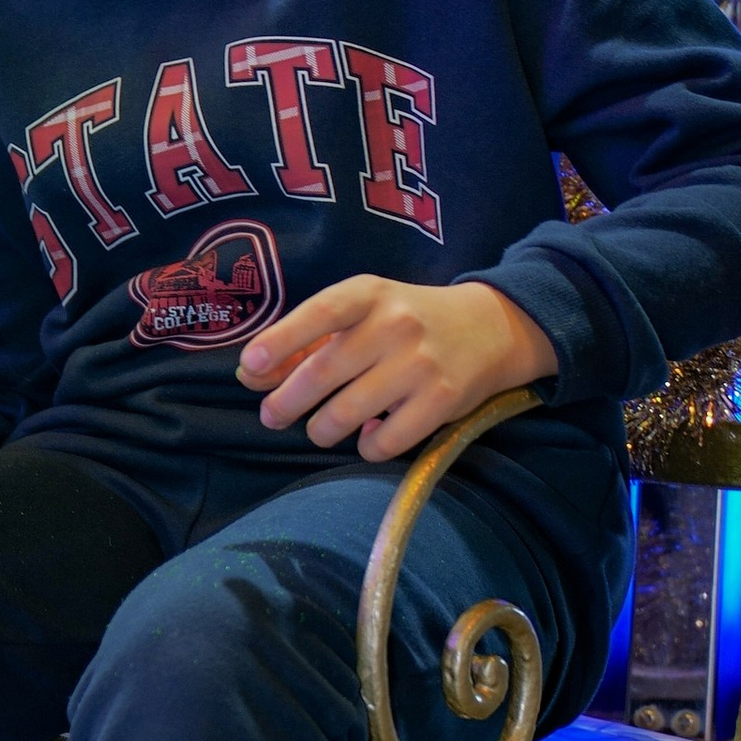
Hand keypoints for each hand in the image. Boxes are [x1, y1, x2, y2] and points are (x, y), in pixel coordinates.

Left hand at [237, 277, 555, 462]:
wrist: (489, 328)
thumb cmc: (407, 320)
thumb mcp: (363, 311)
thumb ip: (307, 339)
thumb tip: (251, 374)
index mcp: (370, 294)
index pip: (321, 313)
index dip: (281, 340)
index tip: (251, 365)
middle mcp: (395, 325)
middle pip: (324, 372)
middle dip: (286, 402)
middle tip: (272, 416)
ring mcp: (421, 364)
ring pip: (347, 414)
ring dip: (321, 430)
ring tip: (320, 429)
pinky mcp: (442, 402)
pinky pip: (385, 442)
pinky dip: (367, 446)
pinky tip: (370, 435)